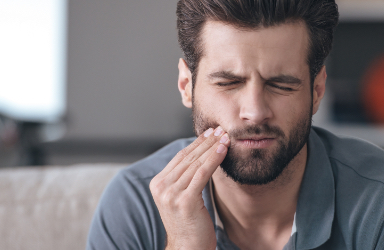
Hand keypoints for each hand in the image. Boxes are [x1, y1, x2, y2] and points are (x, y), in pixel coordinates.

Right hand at [149, 127, 229, 249]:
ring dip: (212, 148)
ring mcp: (171, 194)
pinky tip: (223, 150)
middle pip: (187, 158)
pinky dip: (213, 160)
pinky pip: (202, 174)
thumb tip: (200, 155)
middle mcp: (161, 187)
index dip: (196, 143)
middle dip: (206, 142)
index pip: (180, 157)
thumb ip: (184, 178)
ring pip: (195, 163)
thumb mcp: (182, 197)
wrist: (187, 248)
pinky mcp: (185, 201)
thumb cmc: (189, 224)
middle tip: (220, 130)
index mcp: (158, 184)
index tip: (210, 132)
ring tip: (225, 137)